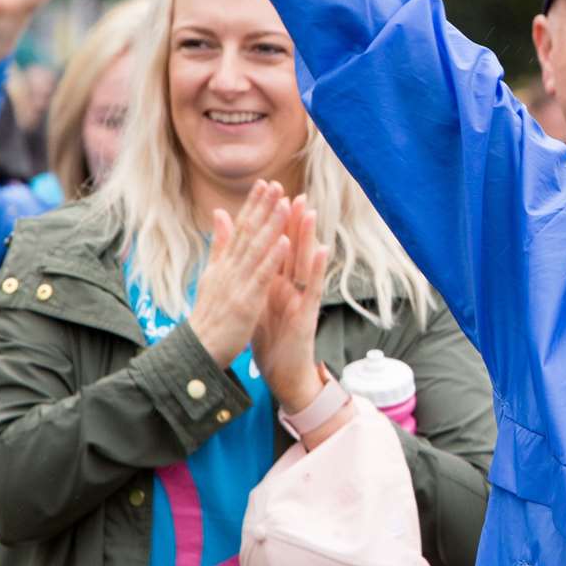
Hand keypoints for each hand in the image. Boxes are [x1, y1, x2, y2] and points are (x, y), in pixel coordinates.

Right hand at [191, 182, 290, 367]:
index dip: (253, 205)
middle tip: (276, 184)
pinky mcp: (245, 301)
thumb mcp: (212, 275)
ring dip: (271, 225)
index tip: (265, 183)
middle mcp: (229, 270)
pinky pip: (261, 276)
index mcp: (223, 265)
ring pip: (256, 250)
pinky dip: (272, 257)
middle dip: (263, 207)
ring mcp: (236, 284)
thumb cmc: (209, 315)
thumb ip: (219, 245)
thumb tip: (220, 213)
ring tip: (284, 203)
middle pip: (248, 234)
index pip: (240, 229)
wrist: (198, 351)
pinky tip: (285, 241)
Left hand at [252, 195, 328, 410]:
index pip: (276, 247)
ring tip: (310, 210)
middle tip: (296, 193)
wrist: (282, 373)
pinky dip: (317, 268)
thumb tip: (243, 257)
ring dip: (308, 236)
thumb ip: (252, 276)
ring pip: (306, 261)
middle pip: (293, 248)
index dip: (273, 223)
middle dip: (294, 221)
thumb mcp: (256, 302)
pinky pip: (314, 287)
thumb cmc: (271, 338)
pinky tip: (323, 249)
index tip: (270, 198)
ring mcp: (301, 297)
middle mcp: (291, 285)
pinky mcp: (307, 313)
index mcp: (275, 282)